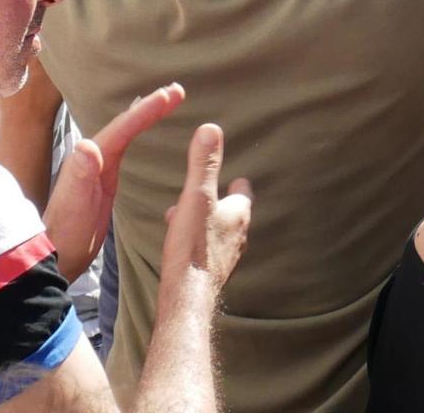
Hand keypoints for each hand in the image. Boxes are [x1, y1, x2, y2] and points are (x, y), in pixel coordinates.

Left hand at [45, 83, 183, 280]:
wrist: (54, 257)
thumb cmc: (66, 234)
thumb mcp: (75, 206)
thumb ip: (81, 176)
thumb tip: (87, 145)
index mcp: (89, 161)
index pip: (122, 128)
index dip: (147, 110)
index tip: (172, 95)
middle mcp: (92, 159)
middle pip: (124, 125)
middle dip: (149, 106)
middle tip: (176, 91)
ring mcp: (97, 170)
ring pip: (123, 133)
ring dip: (144, 115)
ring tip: (165, 102)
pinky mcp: (102, 182)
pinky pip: (122, 147)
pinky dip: (136, 133)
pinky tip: (141, 133)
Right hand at [157, 122, 252, 291]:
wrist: (187, 295)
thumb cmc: (194, 245)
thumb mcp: (196, 197)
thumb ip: (203, 163)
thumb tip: (211, 128)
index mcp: (240, 214)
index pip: (244, 192)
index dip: (236, 183)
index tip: (231, 177)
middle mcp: (239, 236)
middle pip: (231, 213)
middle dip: (215, 202)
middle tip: (200, 195)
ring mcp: (227, 257)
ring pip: (216, 232)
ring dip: (202, 222)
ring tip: (181, 217)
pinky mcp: (211, 273)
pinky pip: (205, 250)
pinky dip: (195, 241)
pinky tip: (179, 245)